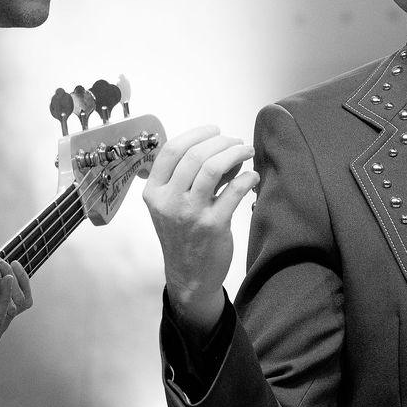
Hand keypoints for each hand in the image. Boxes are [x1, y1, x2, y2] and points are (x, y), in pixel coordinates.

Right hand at [142, 125, 258, 333]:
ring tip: (247, 151)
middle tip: (237, 142)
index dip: (196, 134)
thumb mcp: (171, 204)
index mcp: (154, 192)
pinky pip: (235, 191)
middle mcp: (168, 201)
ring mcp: (190, 214)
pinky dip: (248, 178)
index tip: (215, 131)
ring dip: (235, 153)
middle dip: (222, 142)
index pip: (171, 150)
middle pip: (195, 155)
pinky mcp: (213, 225)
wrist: (189, 276)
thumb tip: (220, 149)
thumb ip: (187, 176)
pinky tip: (253, 177)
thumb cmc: (183, 234)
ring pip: (213, 168)